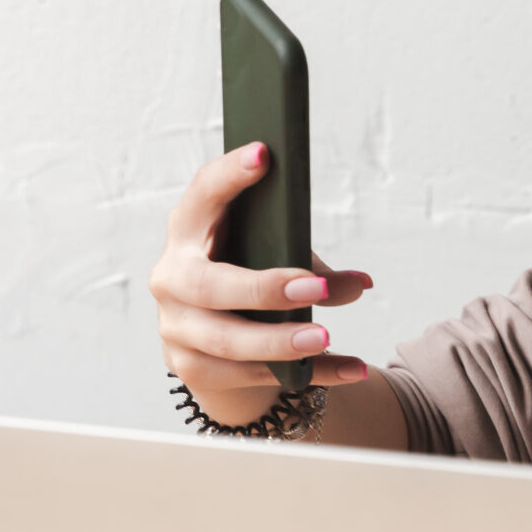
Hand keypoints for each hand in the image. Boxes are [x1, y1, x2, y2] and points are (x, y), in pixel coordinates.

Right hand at [150, 143, 375, 426]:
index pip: (201, 197)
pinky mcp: (192, 369)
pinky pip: (252, 377)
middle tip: (314, 290)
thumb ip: (313, 269)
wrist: (215, 345)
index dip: (228, 176)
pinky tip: (352, 368)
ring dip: (279, 341)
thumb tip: (359, 283)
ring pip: (226, 341)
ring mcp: (176, 328)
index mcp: (189, 233)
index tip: (264, 154)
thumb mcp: (277, 262)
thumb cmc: (247, 280)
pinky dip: (310, 374)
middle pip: (207, 285)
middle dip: (262, 288)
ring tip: (325, 338)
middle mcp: (172, 278)